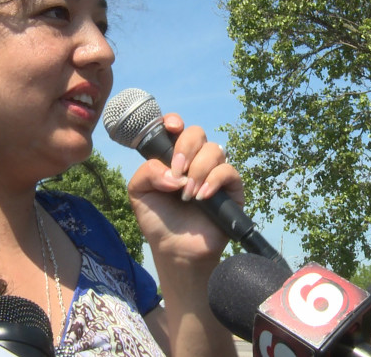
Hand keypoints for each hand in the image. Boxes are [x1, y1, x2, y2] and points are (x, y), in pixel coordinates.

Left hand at [127, 113, 243, 266]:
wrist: (175, 249)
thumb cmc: (158, 219)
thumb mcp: (139, 192)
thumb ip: (146, 172)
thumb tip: (173, 174)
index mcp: (172, 157)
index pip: (177, 128)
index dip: (174, 121)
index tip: (171, 128)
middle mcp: (194, 160)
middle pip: (197, 133)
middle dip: (186, 148)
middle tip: (176, 173)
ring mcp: (214, 172)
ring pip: (214, 149)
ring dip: (198, 170)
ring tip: (187, 195)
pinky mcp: (231, 188)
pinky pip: (229, 170)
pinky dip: (214, 180)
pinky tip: (202, 197)